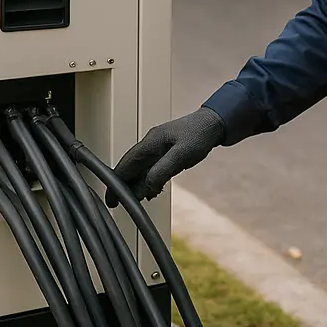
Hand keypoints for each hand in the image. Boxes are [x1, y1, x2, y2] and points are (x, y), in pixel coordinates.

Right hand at [104, 107, 224, 206]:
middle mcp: (150, 145)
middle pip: (130, 167)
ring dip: (136, 184)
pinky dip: (148, 180)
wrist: (215, 123)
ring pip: (140, 169)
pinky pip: (151, 168)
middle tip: (119, 203)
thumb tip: (144, 187)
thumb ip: (161, 171)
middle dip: (123, 185)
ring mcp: (158, 147)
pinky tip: (152, 190)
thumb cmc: (200, 134)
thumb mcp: (181, 155)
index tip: (111, 198)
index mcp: (150, 143)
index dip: (115, 182)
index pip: (125, 164)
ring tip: (136, 200)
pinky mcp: (166, 151)